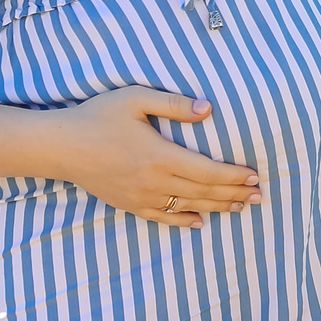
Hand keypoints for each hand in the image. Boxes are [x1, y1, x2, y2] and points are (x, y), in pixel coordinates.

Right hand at [47, 87, 260, 227]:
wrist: (61, 146)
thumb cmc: (99, 116)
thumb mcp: (137, 99)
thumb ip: (175, 103)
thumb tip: (209, 109)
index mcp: (160, 155)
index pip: (207, 171)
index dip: (233, 176)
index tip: (254, 176)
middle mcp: (154, 181)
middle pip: (203, 192)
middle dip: (234, 194)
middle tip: (259, 196)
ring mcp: (141, 196)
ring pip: (187, 207)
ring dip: (216, 208)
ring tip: (240, 208)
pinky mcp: (129, 203)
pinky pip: (162, 217)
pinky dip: (183, 221)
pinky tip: (199, 222)